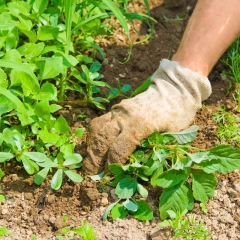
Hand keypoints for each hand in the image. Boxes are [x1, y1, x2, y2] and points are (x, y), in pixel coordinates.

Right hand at [82, 59, 211, 174]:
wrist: (174, 89)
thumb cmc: (177, 115)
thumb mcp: (173, 136)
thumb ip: (154, 151)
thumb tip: (136, 170)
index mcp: (140, 125)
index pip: (118, 150)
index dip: (112, 166)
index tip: (109, 177)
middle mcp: (125, 117)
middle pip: (102, 140)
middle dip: (95, 159)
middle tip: (93, 174)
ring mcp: (119, 110)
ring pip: (96, 129)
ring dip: (91, 147)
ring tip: (91, 160)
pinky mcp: (116, 108)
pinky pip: (100, 121)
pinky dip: (95, 135)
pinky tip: (96, 144)